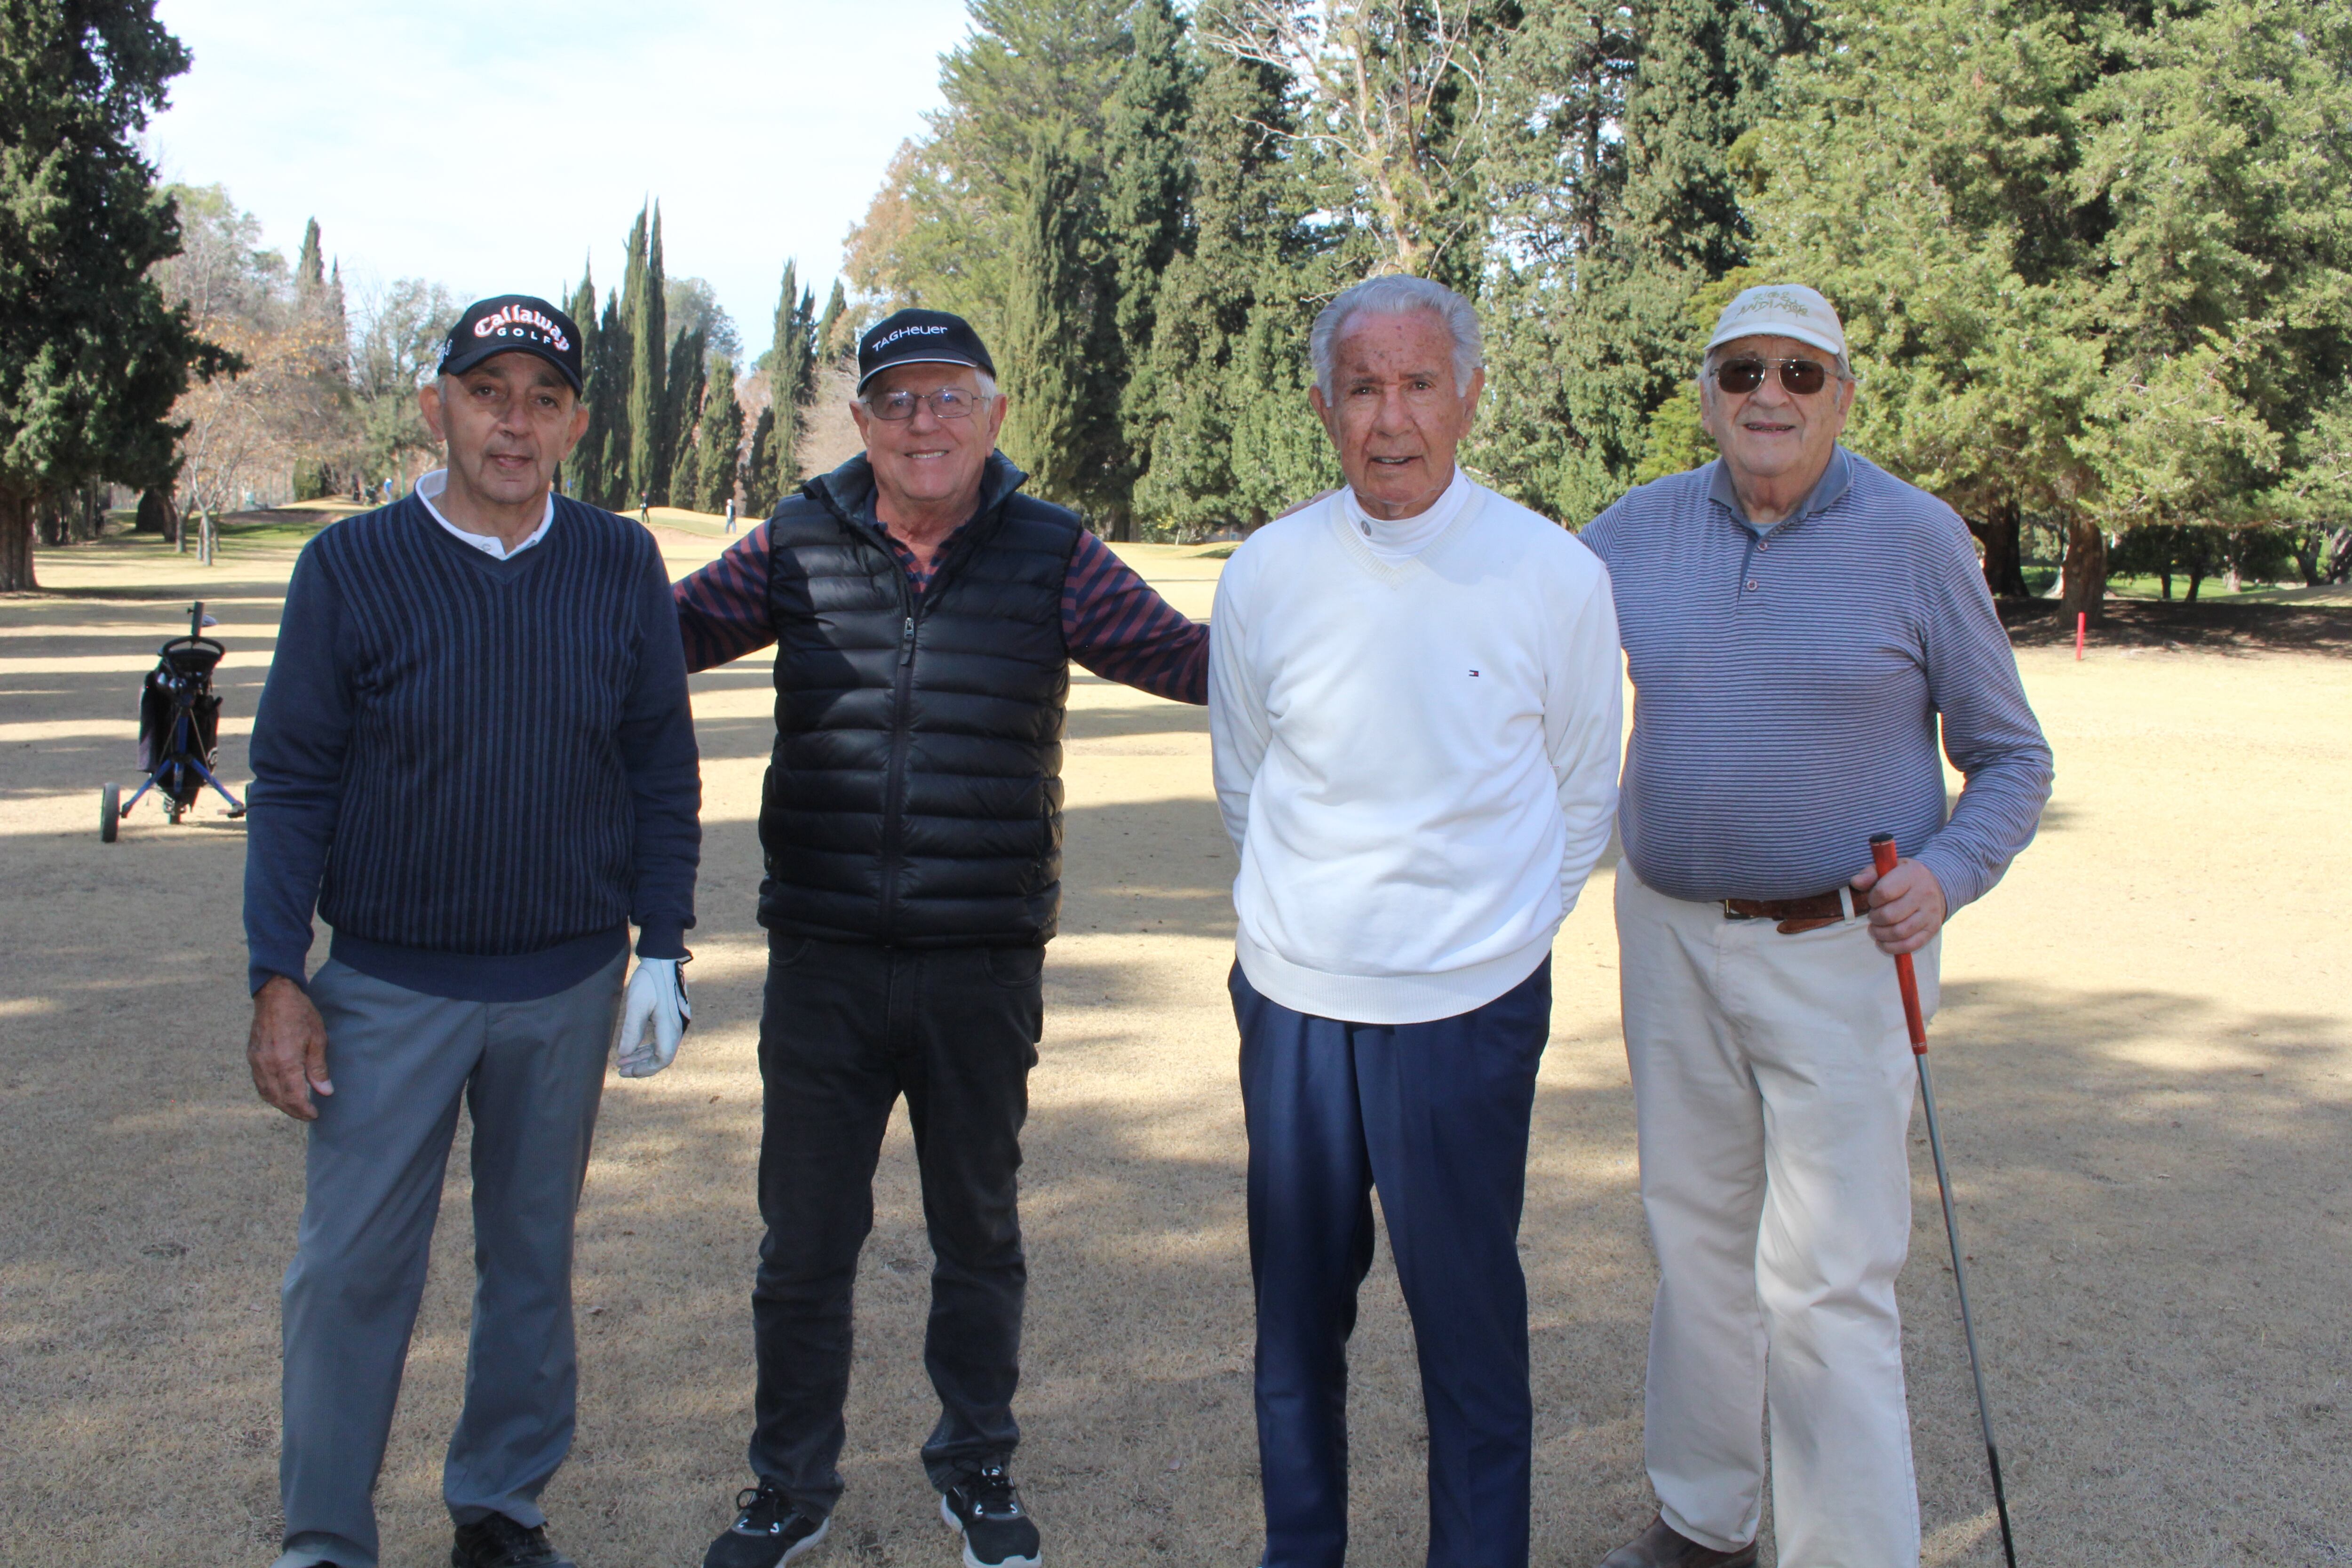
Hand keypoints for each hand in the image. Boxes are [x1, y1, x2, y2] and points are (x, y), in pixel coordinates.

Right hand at [249, 975, 331, 1119]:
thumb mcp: (317, 1039)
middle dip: (293, 1111)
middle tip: (307, 1115)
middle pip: (278, 1099)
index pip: (293, 1097)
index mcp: (285, 1062)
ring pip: (266, 1093)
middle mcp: (267, 1066)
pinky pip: (259, 1083)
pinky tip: (280, 1094)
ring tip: (296, 1108)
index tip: (315, 1115)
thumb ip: (318, 1068)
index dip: (304, 1110)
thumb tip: (325, 1092)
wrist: (275, 995)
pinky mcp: (252, 1057)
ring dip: (281, 1104)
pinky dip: (270, 1093)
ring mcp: (256, 1062)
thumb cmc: (300, 1014)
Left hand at [615, 956, 690, 1077]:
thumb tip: (624, 1054)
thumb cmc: (650, 980)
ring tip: (623, 1059)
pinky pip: (662, 1039)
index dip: (644, 1069)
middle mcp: (677, 1027)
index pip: (662, 1059)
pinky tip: (634, 1047)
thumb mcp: (636, 1004)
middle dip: (641, 1065)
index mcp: (670, 1026)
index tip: (625, 1069)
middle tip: (619, 1068)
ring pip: (662, 1048)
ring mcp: (676, 1022)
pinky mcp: (672, 1017)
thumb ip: (631, 1031)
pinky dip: (648, 1046)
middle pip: (662, 1057)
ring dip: (643, 1056)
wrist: (663, 959)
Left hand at [1849, 856, 1947, 956]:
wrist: (1934, 886)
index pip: (1884, 892)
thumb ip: (1869, 874)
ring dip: (1881, 934)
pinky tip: (1882, 942)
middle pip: (1890, 915)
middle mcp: (1924, 894)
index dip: (1872, 899)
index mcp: (1912, 875)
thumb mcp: (1888, 868)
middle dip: (1875, 918)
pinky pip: (1910, 945)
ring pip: (1900, 932)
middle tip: (1872, 916)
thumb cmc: (1904, 878)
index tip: (1872, 900)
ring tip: (1875, 929)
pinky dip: (1892, 948)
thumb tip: (1855, 882)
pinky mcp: (1932, 929)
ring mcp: (1930, 913)